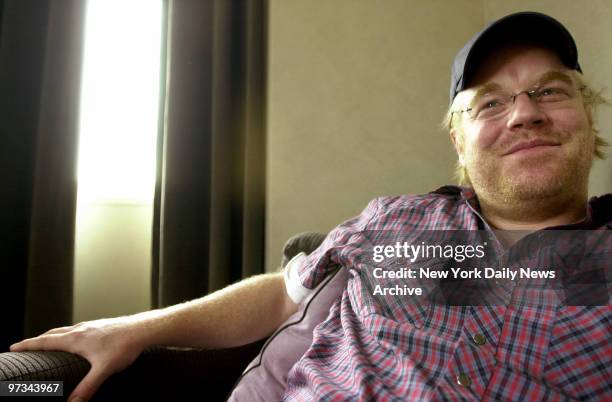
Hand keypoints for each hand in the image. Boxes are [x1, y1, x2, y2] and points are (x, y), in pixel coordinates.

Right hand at [10, 317, 145, 401]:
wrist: (143, 329)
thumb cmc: (124, 346)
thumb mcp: (104, 370)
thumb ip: (87, 388)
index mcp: (76, 338)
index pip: (45, 341)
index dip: (28, 345)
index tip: (13, 347)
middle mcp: (80, 329)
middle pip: (52, 334)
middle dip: (37, 341)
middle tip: (24, 346)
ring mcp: (91, 326)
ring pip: (65, 330)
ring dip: (53, 336)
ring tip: (47, 343)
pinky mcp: (101, 326)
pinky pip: (78, 329)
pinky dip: (68, 334)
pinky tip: (76, 340)